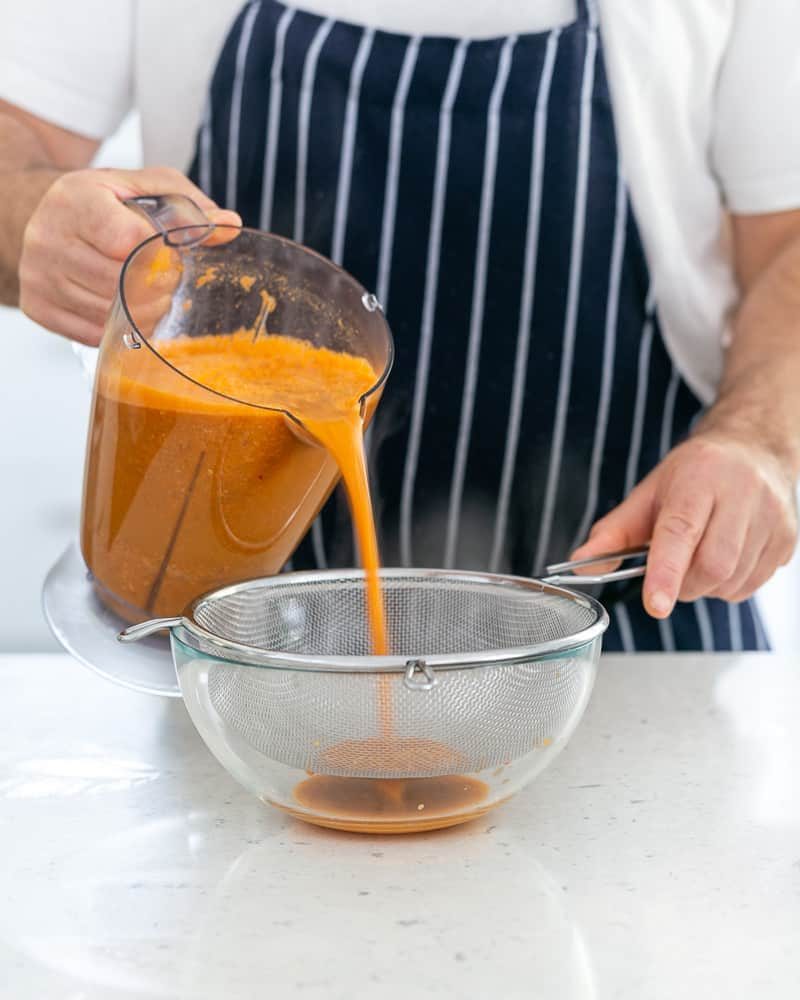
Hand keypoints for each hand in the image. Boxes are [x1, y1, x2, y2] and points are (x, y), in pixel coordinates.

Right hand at [19, 166, 240, 344]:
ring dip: (141, 311)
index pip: (126, 240)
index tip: (171, 254)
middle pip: (119, 282)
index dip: (159, 254)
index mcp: (76, 200)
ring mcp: (39, 275)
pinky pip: (92, 333)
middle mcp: (48, 237)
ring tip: (149, 292)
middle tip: (167, 280)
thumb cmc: (105, 203)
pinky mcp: (38, 307)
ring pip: (107, 313)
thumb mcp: (147, 189)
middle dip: (156, 287)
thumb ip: (189, 206)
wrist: (51, 216)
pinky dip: (118, 327)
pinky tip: (127, 308)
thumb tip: (230, 226)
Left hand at [570, 429, 797, 617]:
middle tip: (670, 572)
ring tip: (697, 558)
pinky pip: (752, 586)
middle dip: (682, 584)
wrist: (752, 449)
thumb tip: (580, 565)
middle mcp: (742, 494)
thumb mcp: (648, 493)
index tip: (655, 603)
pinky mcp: (788, 539)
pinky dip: (728, 587)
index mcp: (699, 478)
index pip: (681, 532)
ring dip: (704, 587)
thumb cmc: (694, 474)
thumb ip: (613, 533)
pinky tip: (722, 560)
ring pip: (733, 581)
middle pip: (712, 566)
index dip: (666, 571)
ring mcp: (772, 517)